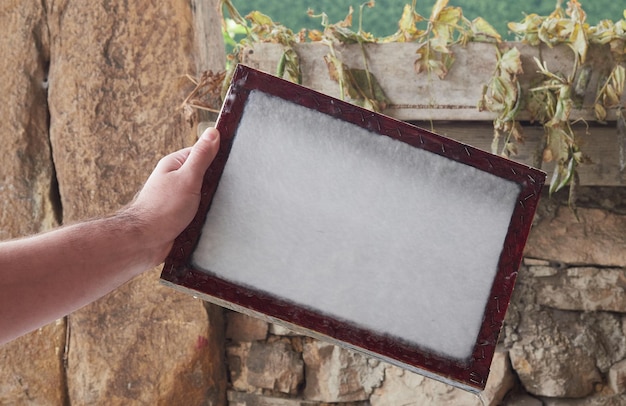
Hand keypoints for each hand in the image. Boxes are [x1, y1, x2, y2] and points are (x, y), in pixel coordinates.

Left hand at [128, 127, 219, 263]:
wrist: (145, 242)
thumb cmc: (162, 209)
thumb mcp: (187, 177)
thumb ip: (201, 156)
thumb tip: (213, 132)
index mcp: (176, 164)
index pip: (204, 152)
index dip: (218, 157)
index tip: (233, 163)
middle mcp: (177, 179)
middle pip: (206, 174)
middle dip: (218, 182)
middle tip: (228, 188)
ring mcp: (180, 198)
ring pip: (206, 194)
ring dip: (214, 201)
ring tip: (221, 206)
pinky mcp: (182, 215)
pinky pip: (202, 211)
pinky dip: (209, 214)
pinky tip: (215, 218)